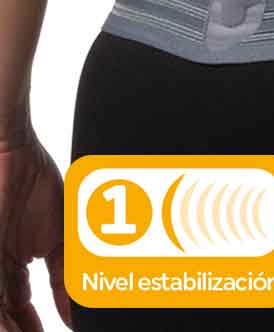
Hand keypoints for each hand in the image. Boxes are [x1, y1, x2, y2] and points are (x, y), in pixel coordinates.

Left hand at [0, 128, 70, 330]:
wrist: (9, 150)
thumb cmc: (30, 178)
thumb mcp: (60, 233)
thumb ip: (66, 274)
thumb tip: (78, 311)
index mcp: (12, 264)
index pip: (20, 309)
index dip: (35, 325)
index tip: (58, 331)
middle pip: (8, 313)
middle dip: (26, 328)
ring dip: (18, 325)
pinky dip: (7, 317)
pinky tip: (16, 326)